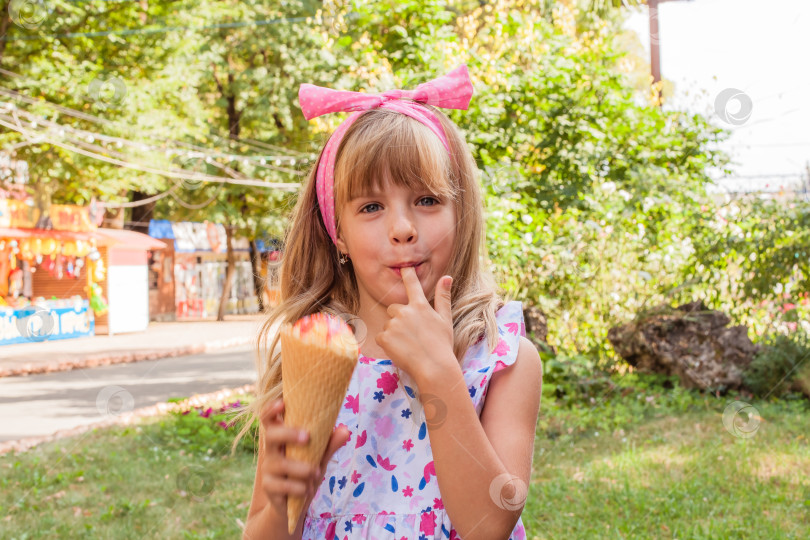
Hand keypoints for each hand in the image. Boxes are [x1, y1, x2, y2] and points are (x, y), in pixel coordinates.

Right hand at [259, 398, 350, 512]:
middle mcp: (271, 450)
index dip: (271, 409)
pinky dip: (300, 487)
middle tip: (307, 437)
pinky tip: (307, 489)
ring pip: (281, 464)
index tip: (282, 403)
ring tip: (316, 473)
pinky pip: (284, 485)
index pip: (268, 418)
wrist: (296, 504)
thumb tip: (345, 430)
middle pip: (270, 435)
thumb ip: (330, 444)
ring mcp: (268, 469)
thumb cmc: (306, 472)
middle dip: (288, 434)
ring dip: (302, 468)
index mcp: (281, 437)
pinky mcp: (268, 487)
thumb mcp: (320, 457)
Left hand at [375, 266, 454, 381]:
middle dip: (399, 318)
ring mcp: (393, 324)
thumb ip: (443, 297)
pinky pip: (381, 337)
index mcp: (420, 306)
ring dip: (394, 333)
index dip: (408, 274)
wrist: (434, 367)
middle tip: (412, 334)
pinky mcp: (384, 337)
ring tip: (409, 345)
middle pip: (393, 309)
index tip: (404, 267)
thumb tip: (447, 276)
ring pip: (388, 325)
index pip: (412, 285)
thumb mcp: (445, 319)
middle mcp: (405, 311)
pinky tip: (401, 351)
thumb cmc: (442, 345)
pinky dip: (388, 344)